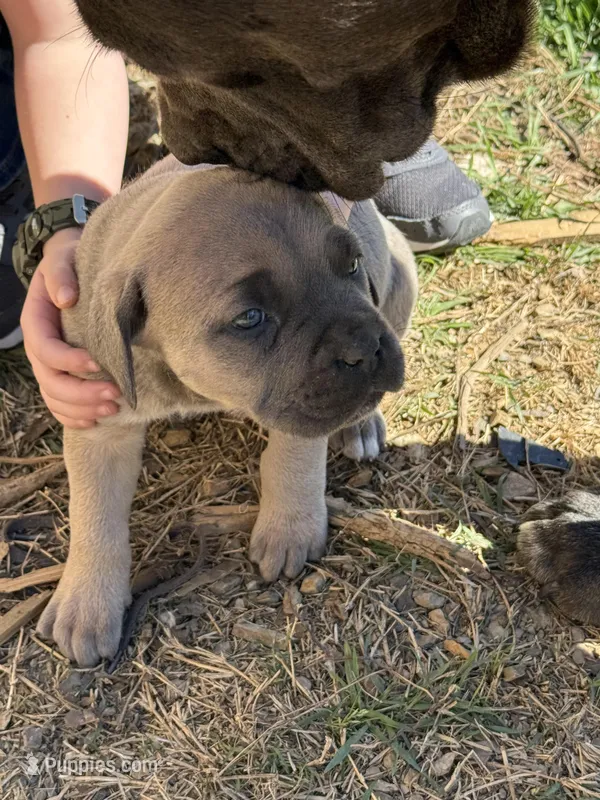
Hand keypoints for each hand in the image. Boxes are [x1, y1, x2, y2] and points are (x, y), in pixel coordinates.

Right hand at [20, 228, 120, 427]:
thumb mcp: (63, 257)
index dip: (69, 361)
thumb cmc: (70, 261)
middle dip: (82, 393)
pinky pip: (60, 403)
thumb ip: (61, 274)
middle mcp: (39, 347)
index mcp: (36, 321)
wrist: (72, 268)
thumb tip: (66, 298)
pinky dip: (74, 416)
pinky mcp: (62, 373)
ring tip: (112, 408)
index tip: (99, 363)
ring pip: (55, 397)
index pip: (46, 350)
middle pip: (51, 381)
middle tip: (114, 394)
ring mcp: (49, 364)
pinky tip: (95, 421)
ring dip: (82, 409)